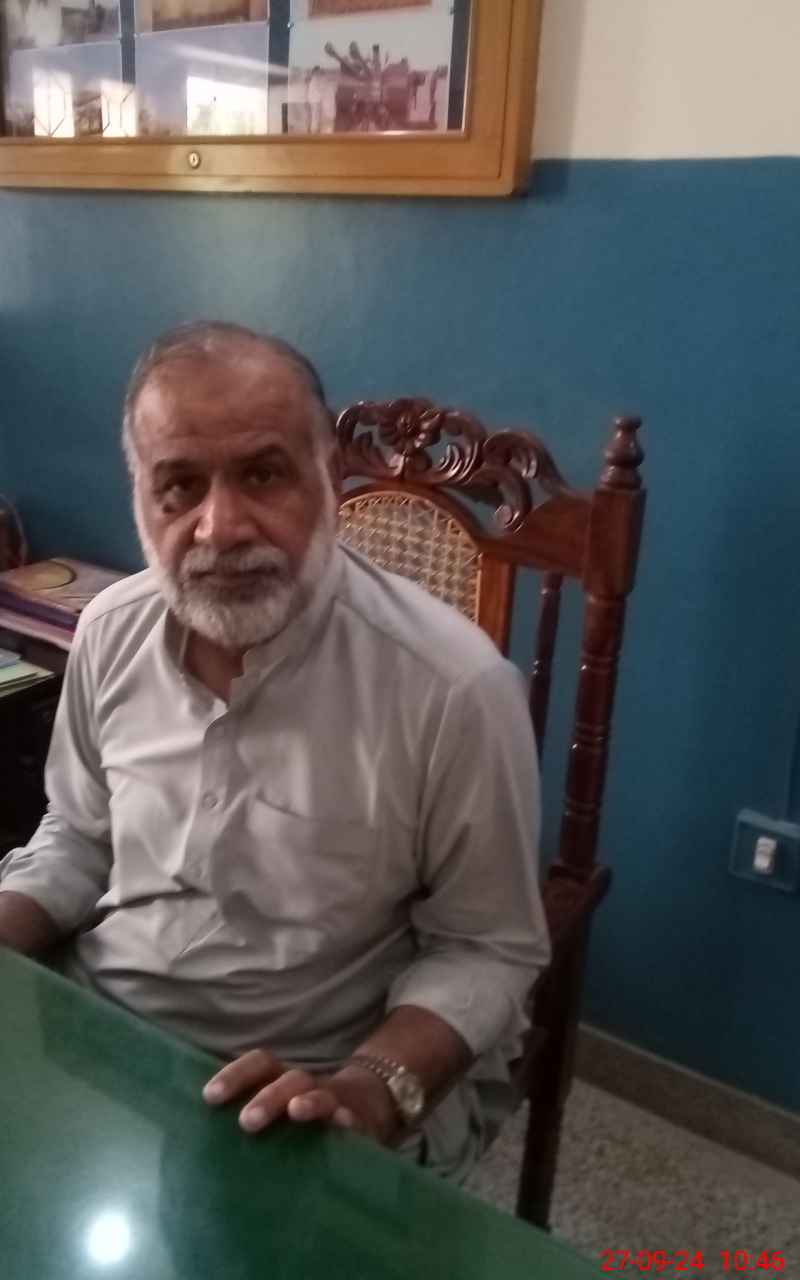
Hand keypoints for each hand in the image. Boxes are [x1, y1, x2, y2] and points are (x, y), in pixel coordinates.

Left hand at [202, 1049, 397, 1144]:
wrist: (368, 1103)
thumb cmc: (304, 1111)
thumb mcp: (276, 1106)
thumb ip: (246, 1111)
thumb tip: (193, 1130)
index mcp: (281, 1079)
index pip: (258, 1065)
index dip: (235, 1075)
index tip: (209, 1097)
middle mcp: (306, 1085)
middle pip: (288, 1079)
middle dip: (267, 1097)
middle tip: (246, 1122)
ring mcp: (335, 1100)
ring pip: (321, 1094)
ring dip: (309, 1101)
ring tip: (296, 1112)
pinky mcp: (360, 1121)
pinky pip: (356, 1119)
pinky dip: (349, 1120)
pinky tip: (344, 1125)